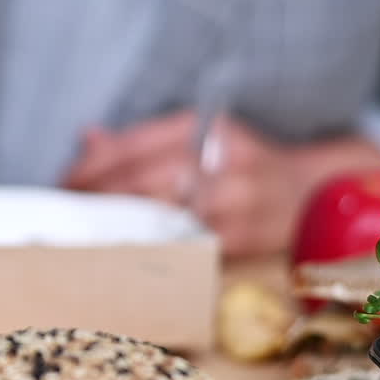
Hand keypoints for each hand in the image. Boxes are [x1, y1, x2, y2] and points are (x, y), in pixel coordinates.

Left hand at [61, 110, 379, 257]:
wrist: (314, 190)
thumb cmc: (241, 161)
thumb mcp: (198, 135)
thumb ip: (141, 140)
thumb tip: (88, 138)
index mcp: (205, 127)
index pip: (134, 146)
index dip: (92, 167)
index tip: (66, 182)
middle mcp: (220, 159)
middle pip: (141, 181)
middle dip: (97, 198)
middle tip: (67, 212)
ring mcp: (235, 200)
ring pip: (158, 216)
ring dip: (116, 227)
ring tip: (88, 232)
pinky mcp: (242, 236)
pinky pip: (183, 244)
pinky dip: (149, 248)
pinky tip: (126, 252)